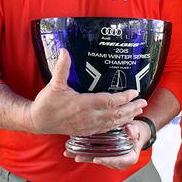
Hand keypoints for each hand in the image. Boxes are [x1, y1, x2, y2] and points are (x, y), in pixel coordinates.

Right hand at [28, 49, 146, 134]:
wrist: (38, 121)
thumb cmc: (46, 103)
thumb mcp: (54, 84)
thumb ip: (62, 67)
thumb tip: (65, 50)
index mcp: (82, 104)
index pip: (109, 102)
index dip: (123, 97)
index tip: (134, 91)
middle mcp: (88, 117)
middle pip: (116, 114)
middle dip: (131, 108)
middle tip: (144, 102)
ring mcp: (88, 126)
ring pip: (113, 123)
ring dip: (127, 117)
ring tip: (139, 110)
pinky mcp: (87, 131)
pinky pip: (106, 130)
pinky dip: (118, 126)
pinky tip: (125, 122)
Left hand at [64, 119, 149, 168]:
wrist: (133, 131)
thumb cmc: (136, 131)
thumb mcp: (137, 129)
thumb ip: (134, 130)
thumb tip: (130, 130)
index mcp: (129, 158)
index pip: (118, 162)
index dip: (107, 161)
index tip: (97, 159)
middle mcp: (118, 161)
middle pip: (103, 161)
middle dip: (89, 159)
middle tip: (77, 156)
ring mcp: (110, 158)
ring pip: (95, 158)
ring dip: (83, 156)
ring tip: (70, 153)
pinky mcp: (103, 154)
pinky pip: (93, 154)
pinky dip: (83, 152)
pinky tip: (71, 150)